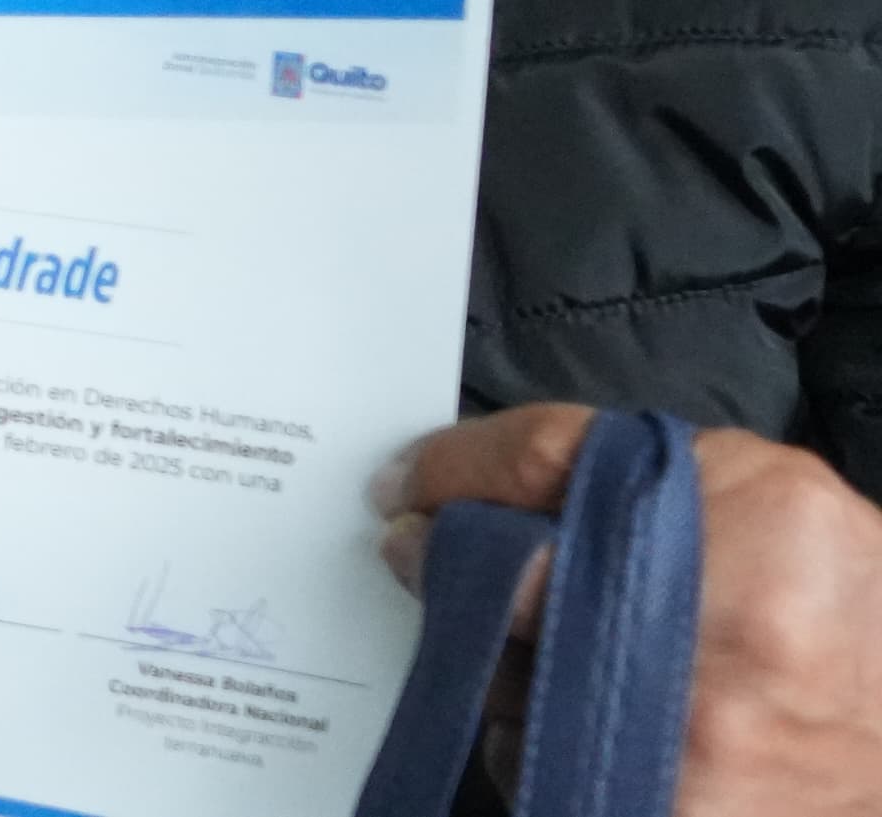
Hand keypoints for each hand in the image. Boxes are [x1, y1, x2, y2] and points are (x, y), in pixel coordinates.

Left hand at [377, 404, 881, 813]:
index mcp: (756, 516)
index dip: (453, 469)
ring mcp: (692, 731)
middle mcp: (720, 623)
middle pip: (502, 571)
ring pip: (505, 677)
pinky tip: (592, 727)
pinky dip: (537, 739)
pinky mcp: (659, 811)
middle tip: (424, 555)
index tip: (405, 485)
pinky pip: (532, 764)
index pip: (542, 459)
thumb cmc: (853, 624)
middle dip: (448, 563)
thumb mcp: (775, 504)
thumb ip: (643, 473)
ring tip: (572, 661)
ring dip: (504, 662)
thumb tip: (489, 484)